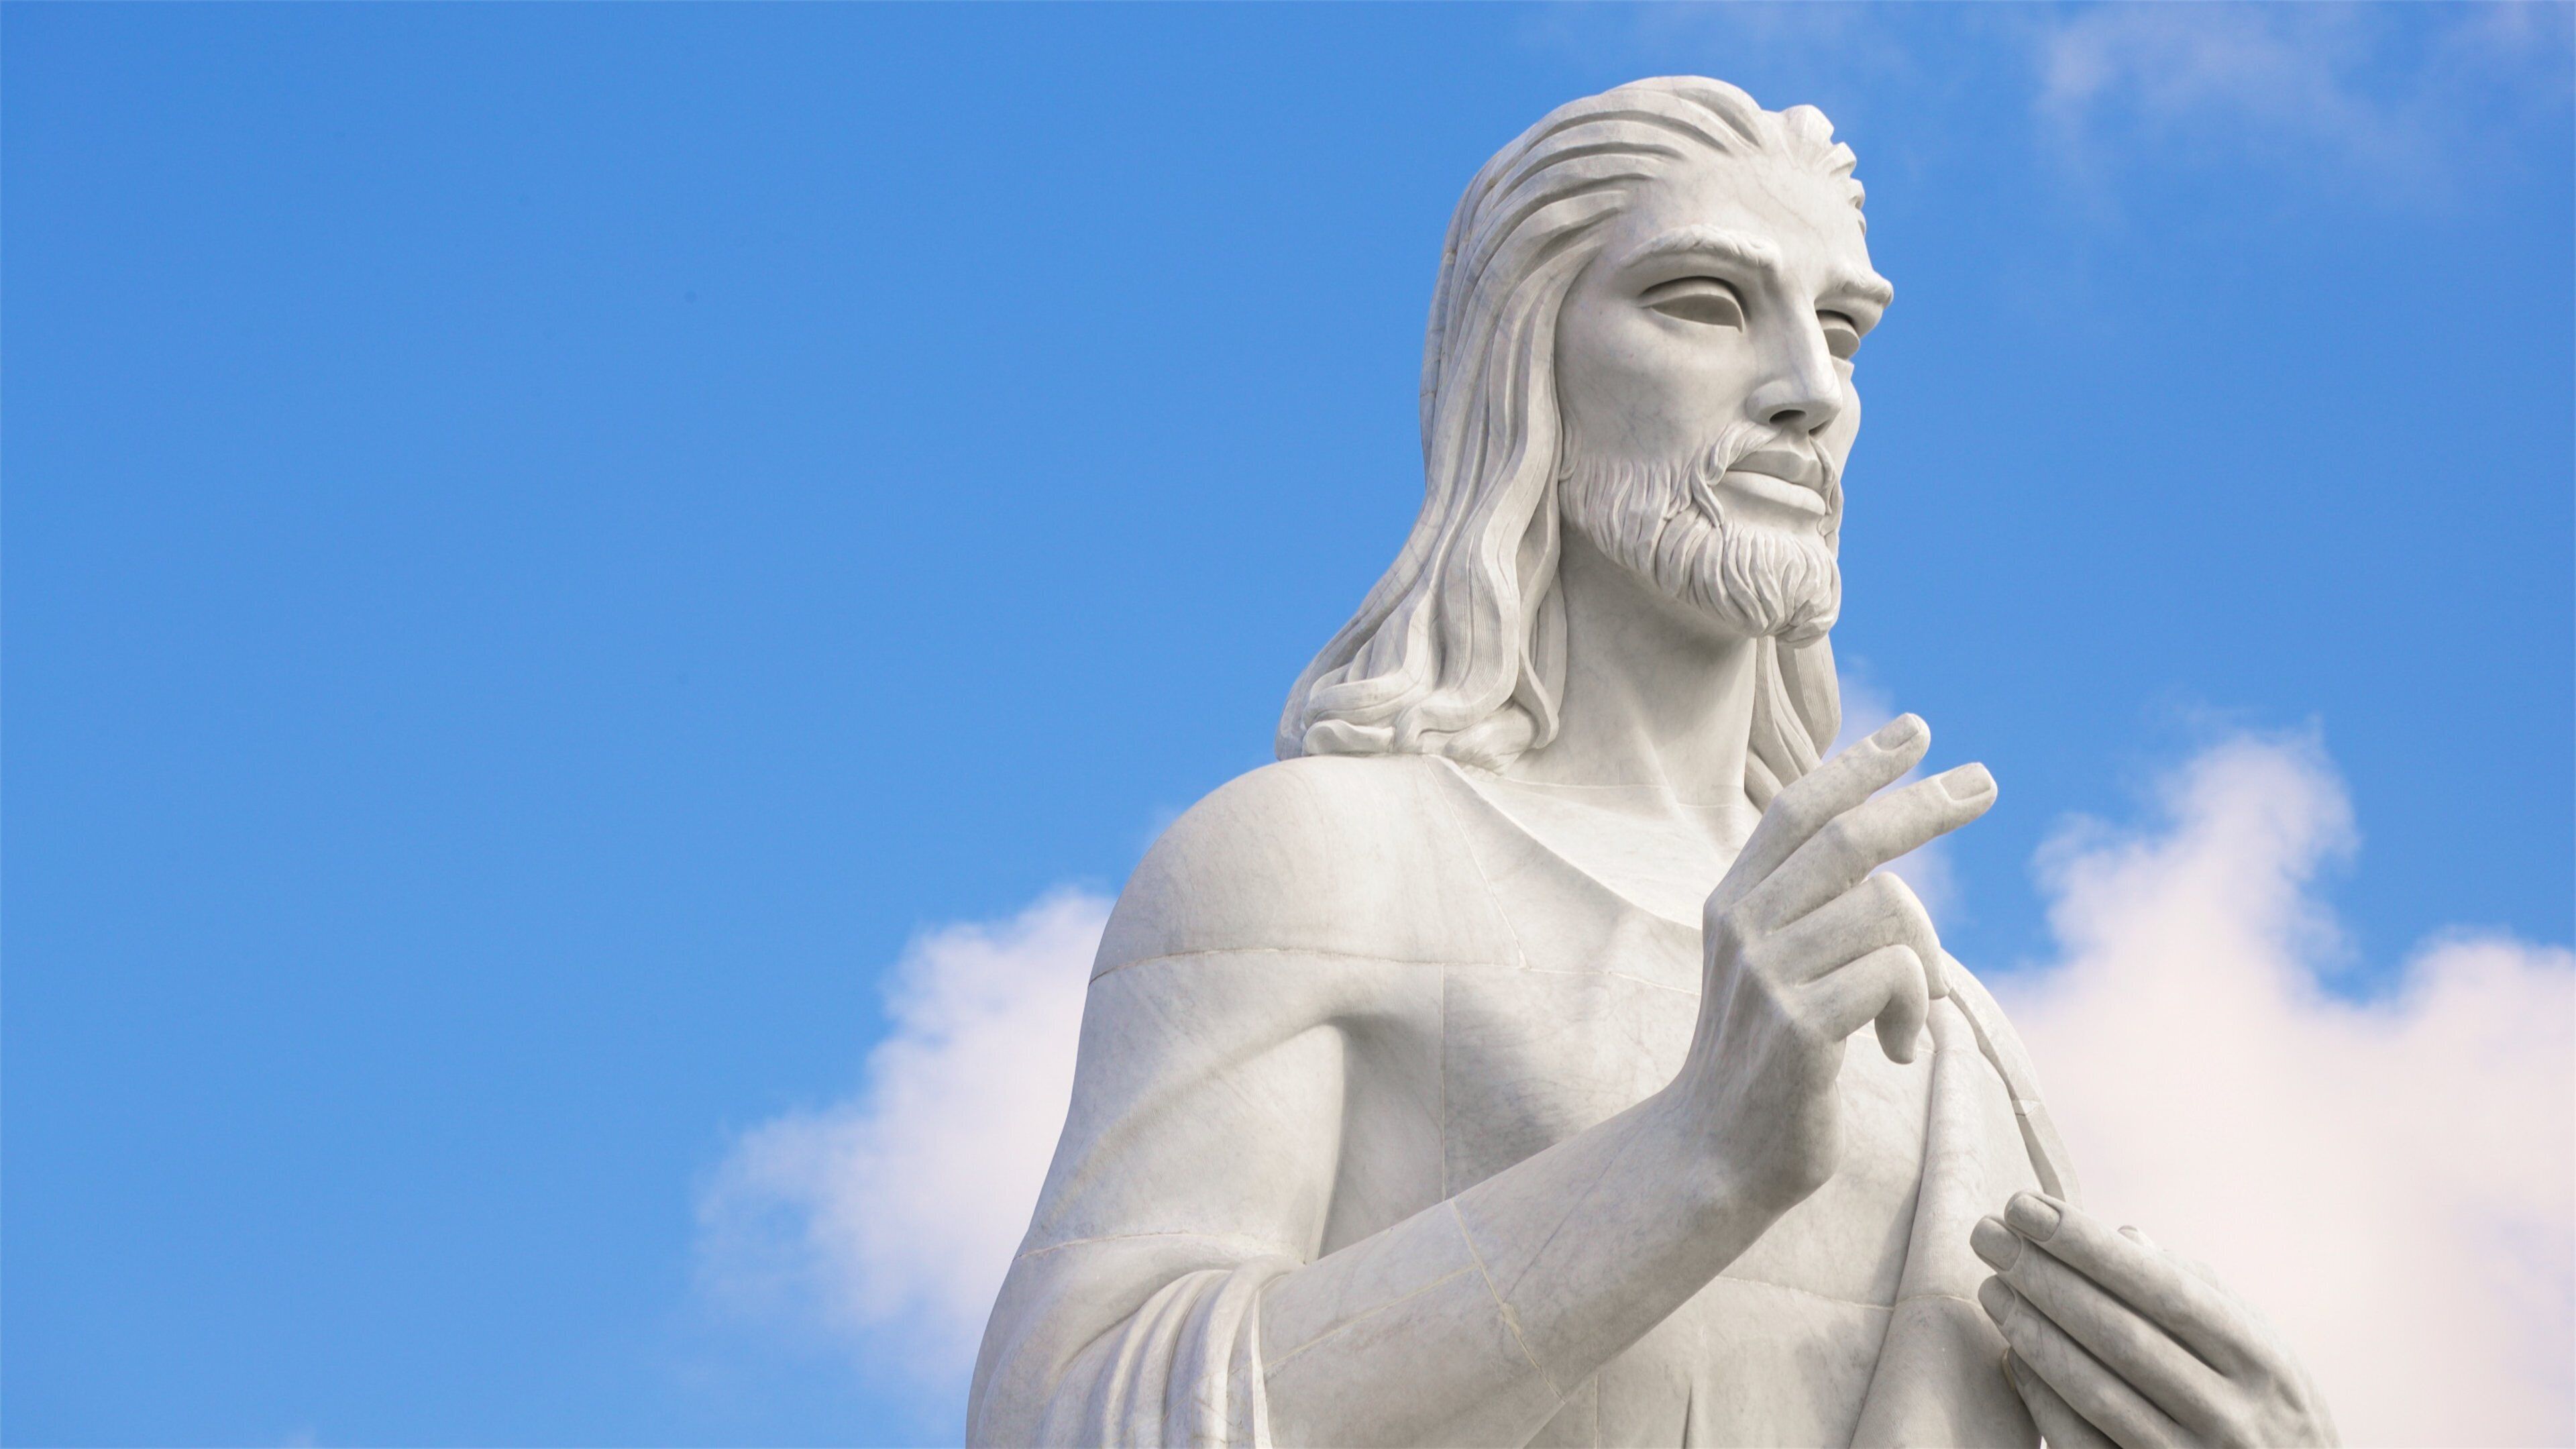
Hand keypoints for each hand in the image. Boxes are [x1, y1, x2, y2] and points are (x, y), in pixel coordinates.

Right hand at [1677, 713, 1994, 1209]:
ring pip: (1889, 912)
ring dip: (1927, 961)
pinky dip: (1916, 1009)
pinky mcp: (1800, 1025)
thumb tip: (1887, 864)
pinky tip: (1897, 1051)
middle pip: (1849, 838)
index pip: (1797, 810)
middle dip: (1924, 804)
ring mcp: (1768, 975)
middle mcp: (1742, 927)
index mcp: (1732, 904)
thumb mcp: (1768, 969)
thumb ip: (1806, 911)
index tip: (1915, 730)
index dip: (1857, 765)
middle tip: (1985, 782)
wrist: (1714, 1156)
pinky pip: (1898, 975)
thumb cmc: (1763, 1062)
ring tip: (1912, 1015)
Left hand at [1974, 1192, 2339, 1448]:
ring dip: (2032, 1331)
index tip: (2026, 1206)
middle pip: (2120, 1334)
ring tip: (1992, 1287)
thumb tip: (2126, 1236)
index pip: (2162, 1290)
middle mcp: (2231, 1414)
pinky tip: (2013, 1354)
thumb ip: (2199, 1292)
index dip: (2088, 1246)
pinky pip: (2082, 1443)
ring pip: (2095, 1390)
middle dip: (2044, 1277)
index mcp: (2261, 1363)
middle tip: (1987, 1234)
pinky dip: (2042, 1396)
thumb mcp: (2264, 1351)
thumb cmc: (2271, 1411)